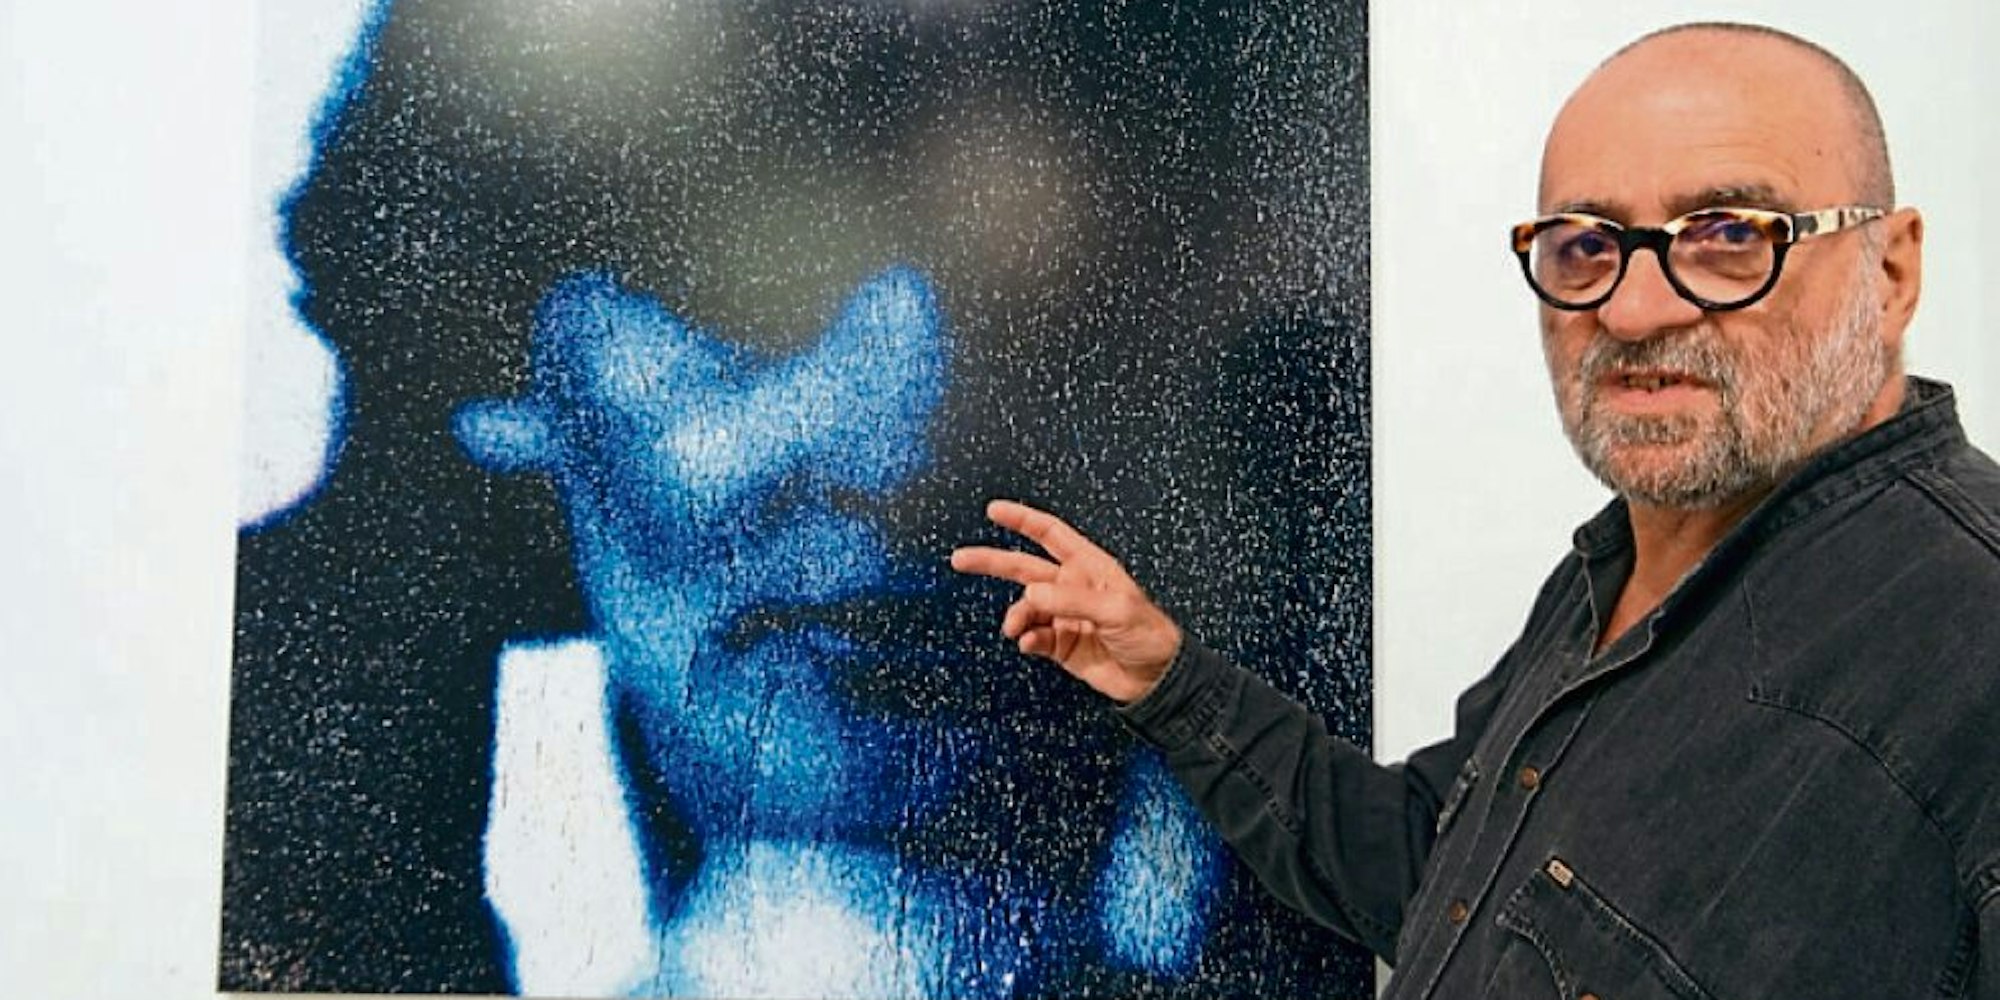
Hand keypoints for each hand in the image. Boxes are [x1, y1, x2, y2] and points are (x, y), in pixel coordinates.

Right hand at [950, 500, 1181, 702]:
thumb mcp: (1116, 609)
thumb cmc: (1149, 635)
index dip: (1022, 520)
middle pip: (1024, 567)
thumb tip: (1031, 594)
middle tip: (961, 559)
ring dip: (1016, 616)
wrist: (1156, 679)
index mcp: (1089, 567)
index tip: (994, 510)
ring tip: (1016, 629)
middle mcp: (1072, 587)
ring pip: (1025, 608)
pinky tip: (1030, 643)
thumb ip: (1072, 599)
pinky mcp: (1061, 644)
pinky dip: (1027, 639)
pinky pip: (1033, 636)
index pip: (1050, 534)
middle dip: (992, 562)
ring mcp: (1065, 616)